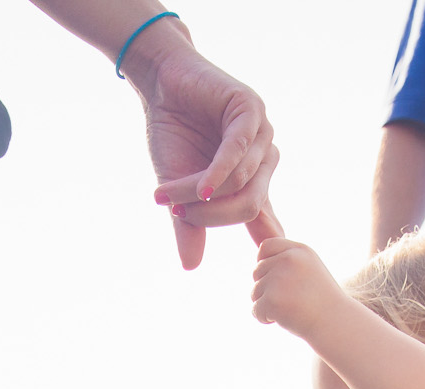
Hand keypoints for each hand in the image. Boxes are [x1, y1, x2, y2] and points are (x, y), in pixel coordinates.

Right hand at [129, 36, 279, 269]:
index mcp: (250, 177)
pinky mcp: (251, 110)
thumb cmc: (171, 133)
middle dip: (211, 216)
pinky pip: (238, 154)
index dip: (264, 234)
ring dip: (200, 194)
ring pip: (241, 183)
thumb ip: (189, 224)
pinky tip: (202, 188)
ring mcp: (261, 134)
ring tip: (166, 194)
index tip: (264, 258)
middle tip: (177, 213)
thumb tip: (191, 267)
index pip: (261, 213)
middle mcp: (262, 158)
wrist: (160, 84)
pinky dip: (218, 175)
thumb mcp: (176, 189)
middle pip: (250, 206)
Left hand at [252, 237, 335, 336]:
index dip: (265, 263)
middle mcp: (288, 260)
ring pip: (255, 292)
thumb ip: (287, 261)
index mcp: (299, 250)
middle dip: (266, 288)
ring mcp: (279, 279)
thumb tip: (258, 261)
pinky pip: (255, 310)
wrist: (335, 323)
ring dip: (266, 304)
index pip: (266, 247)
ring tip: (290, 309)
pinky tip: (284, 319)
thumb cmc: (321, 300)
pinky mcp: (272, 300)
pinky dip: (265, 318)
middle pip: (257, 271)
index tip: (278, 279)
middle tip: (289, 299)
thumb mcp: (309, 270)